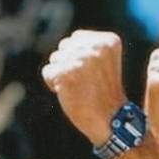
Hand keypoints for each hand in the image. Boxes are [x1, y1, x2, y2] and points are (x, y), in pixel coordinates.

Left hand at [42, 30, 126, 144]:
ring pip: (55, 58)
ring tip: (80, 88)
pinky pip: (48, 72)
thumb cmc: (105, 93)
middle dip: (70, 63)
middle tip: (86, 82)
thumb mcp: (104, 62)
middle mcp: (95, 47)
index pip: (77, 38)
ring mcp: (80, 59)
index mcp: (109, 41)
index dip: (80, 56)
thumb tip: (65, 44)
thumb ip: (88, 47)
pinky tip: (70, 93)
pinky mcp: (66, 73)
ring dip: (62, 74)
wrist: (110, 120)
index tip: (95, 73)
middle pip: (65, 46)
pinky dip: (54, 84)